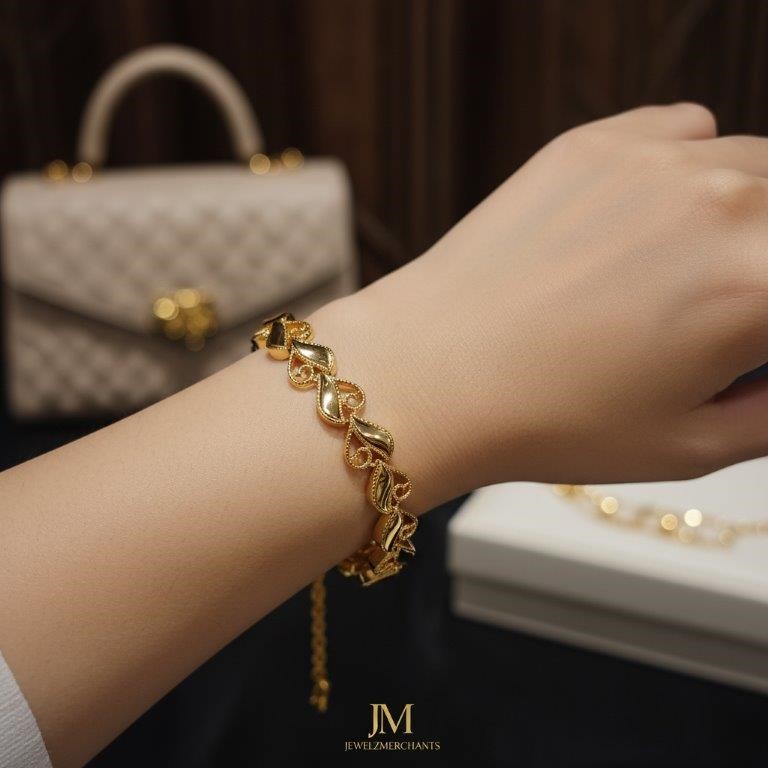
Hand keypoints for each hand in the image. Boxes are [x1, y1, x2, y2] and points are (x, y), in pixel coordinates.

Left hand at [315, 103, 767, 508]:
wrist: (430, 372)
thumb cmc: (547, 420)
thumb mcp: (690, 446)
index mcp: (762, 285)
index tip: (749, 338)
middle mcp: (724, 203)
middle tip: (725, 313)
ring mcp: (656, 160)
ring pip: (755, 166)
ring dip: (746, 215)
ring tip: (687, 272)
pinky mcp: (596, 142)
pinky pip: (687, 131)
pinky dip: (692, 168)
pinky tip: (650, 219)